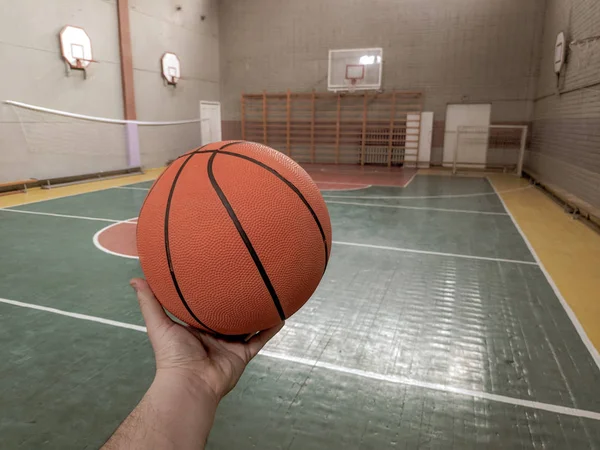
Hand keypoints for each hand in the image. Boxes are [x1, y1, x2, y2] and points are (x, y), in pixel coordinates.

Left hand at [131, 278, 283, 402]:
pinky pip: (260, 339)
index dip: (213, 291)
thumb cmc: (172, 355)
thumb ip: (150, 302)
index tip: (220, 272)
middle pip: (230, 314)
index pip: (207, 306)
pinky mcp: (243, 354)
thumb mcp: (159, 324)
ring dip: (257, 312)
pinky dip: (270, 328)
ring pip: (248, 325)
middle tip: (247, 277)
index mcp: (197, 327)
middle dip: (237, 300)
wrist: (190, 383)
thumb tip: (135, 279)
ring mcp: (230, 345)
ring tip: (269, 293)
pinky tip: (280, 315)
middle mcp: (215, 334)